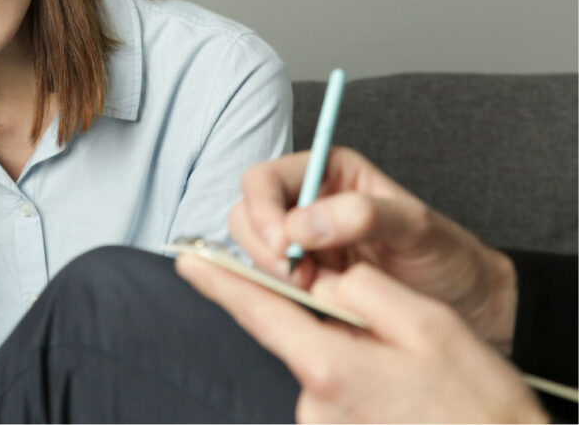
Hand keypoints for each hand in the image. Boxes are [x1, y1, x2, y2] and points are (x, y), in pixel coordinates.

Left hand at [176, 256, 547, 422]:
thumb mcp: (426, 325)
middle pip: (296, 336)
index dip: (220, 282)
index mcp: (328, 367)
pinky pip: (333, 391)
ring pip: (319, 363)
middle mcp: (312, 403)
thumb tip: (327, 283)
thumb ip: (362, 291)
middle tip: (383, 329)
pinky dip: (356, 378)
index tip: (189, 261)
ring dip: (347, 353)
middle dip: (321, 316)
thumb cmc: (474, 402)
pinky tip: (396, 387)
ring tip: (404, 368)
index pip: (257, 313)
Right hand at [231, 147, 517, 351]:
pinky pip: (270, 284)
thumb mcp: (416, 227)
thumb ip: (362, 215)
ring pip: (252, 250)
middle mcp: (308, 204)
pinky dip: (281, 295)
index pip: (266, 179)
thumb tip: (302, 225)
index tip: (280, 245)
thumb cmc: (450, 258)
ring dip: (271, 272)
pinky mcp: (306, 282)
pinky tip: (315, 303)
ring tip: (314, 288)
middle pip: (247, 212)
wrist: (473, 306)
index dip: (263, 210)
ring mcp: (303, 246)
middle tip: (299, 274)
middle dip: (263, 245)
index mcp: (328, 173)